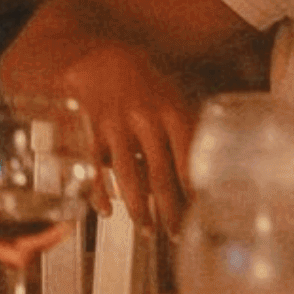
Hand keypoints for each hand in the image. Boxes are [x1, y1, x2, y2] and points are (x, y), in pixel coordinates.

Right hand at [54, 41, 197, 231]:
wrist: (105, 59)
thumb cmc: (147, 86)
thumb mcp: (174, 102)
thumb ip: (185, 133)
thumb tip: (201, 175)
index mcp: (173, 112)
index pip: (188, 158)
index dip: (194, 190)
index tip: (201, 213)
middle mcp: (146, 120)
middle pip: (160, 174)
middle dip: (169, 209)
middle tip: (176, 234)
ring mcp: (117, 126)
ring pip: (128, 176)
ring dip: (138, 208)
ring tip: (147, 230)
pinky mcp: (92, 130)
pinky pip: (95, 168)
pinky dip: (100, 193)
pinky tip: (106, 212)